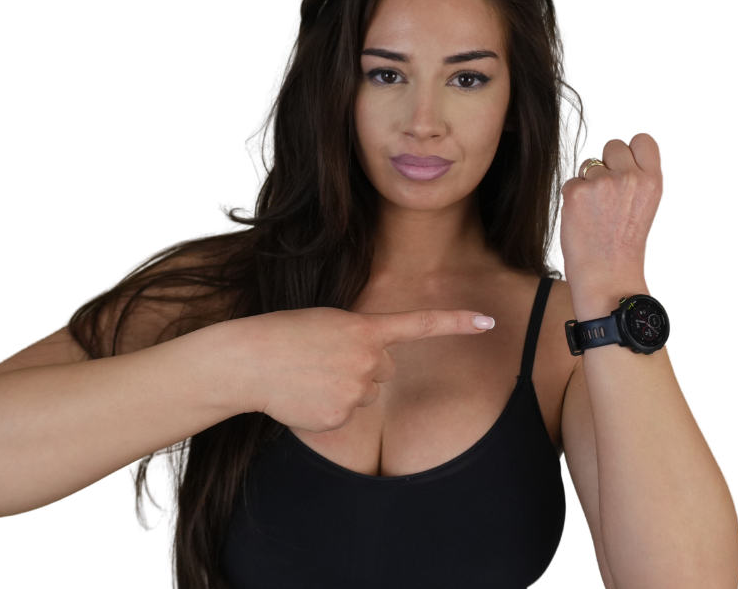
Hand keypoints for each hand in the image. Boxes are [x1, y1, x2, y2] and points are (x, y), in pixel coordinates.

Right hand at [215, 306, 492, 431]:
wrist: (249, 360)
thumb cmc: (284, 334)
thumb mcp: (327, 321)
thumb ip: (358, 339)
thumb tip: (374, 372)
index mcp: (365, 328)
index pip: (419, 324)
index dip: (457, 322)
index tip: (488, 321)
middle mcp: (369, 359)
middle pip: (384, 369)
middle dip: (363, 365)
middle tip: (325, 358)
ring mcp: (356, 390)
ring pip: (365, 393)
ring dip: (344, 386)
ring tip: (310, 374)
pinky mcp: (342, 416)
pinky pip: (346, 413)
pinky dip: (329, 407)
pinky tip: (305, 395)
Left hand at [559, 132, 664, 294]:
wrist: (608, 276)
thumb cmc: (624, 246)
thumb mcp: (645, 207)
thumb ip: (635, 179)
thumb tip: (614, 159)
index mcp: (653, 181)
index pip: (643, 139)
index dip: (630, 151)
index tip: (624, 166)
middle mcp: (629, 178)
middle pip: (612, 145)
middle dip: (606, 164)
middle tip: (605, 194)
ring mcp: (601, 183)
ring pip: (587, 164)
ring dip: (587, 181)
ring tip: (594, 211)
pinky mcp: (575, 192)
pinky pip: (569, 181)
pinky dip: (571, 197)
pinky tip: (580, 217)